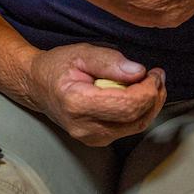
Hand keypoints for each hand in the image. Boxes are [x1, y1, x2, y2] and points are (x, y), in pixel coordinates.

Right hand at [25, 43, 165, 146]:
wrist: (36, 86)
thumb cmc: (57, 67)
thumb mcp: (80, 53)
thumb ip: (109, 61)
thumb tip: (138, 72)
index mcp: (77, 103)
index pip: (126, 106)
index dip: (148, 90)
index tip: (154, 73)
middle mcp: (85, 127)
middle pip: (135, 119)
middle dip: (154, 97)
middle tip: (157, 76)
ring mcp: (91, 138)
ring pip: (136, 126)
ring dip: (151, 105)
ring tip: (151, 83)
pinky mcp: (98, 140)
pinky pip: (129, 128)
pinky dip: (140, 112)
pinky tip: (139, 95)